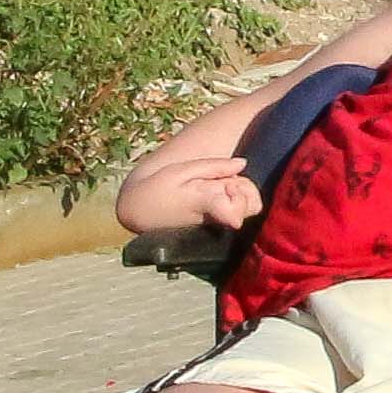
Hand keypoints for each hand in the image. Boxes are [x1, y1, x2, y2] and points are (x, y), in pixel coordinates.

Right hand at [117, 154, 259, 235]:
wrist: (138, 212)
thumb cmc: (158, 188)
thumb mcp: (182, 170)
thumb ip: (215, 167)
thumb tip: (243, 163)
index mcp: (206, 202)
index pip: (237, 213)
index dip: (242, 195)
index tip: (229, 185)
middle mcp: (215, 218)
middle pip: (253, 207)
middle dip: (245, 189)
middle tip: (223, 181)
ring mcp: (215, 226)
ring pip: (247, 211)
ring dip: (238, 195)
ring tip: (216, 187)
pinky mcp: (214, 228)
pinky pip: (235, 216)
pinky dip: (231, 203)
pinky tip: (215, 197)